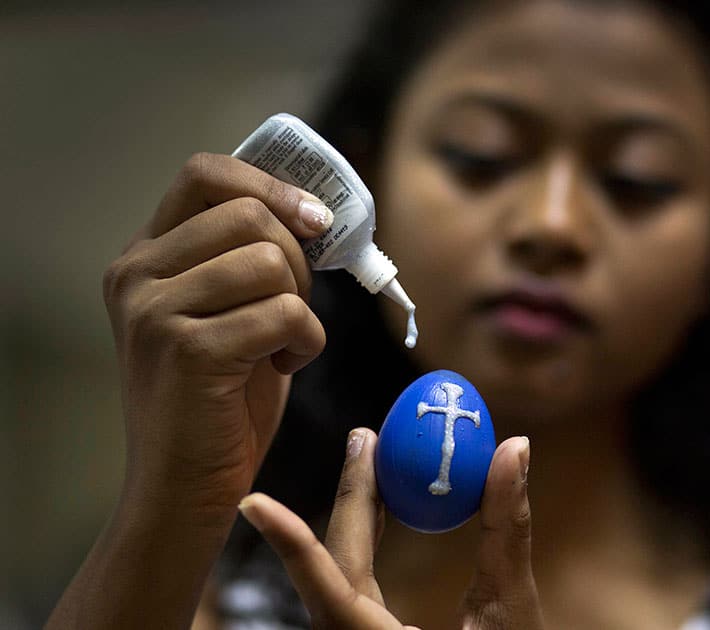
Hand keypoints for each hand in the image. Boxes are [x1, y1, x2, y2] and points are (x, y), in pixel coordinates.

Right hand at [103, 153, 331, 513]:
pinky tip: (284, 367)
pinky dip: (306, 341)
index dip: (271, 185)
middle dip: (298, 259)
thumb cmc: (220, 398)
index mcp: (143, 256)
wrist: (183, 485)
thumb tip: (313, 210)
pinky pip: (284, 312)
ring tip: (283, 345)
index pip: (205, 174)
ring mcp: (155, 310)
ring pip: (272, 262)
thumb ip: (247, 257)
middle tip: (291, 308)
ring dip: (302, 306)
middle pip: (251, 214)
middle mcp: (136, 274)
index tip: (314, 218)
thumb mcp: (226, 311)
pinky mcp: (188, 349)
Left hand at [239, 430, 544, 629]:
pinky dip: (366, 545)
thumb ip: (506, 530)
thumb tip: (515, 448)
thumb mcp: (511, 611)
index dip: (289, 540)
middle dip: (351, 497)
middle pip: (337, 566)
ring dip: (358, 516)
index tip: (252, 501)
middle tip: (368, 437)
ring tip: (376, 461)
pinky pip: (351, 589)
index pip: (327, 586)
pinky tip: (383, 513)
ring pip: (339, 576)